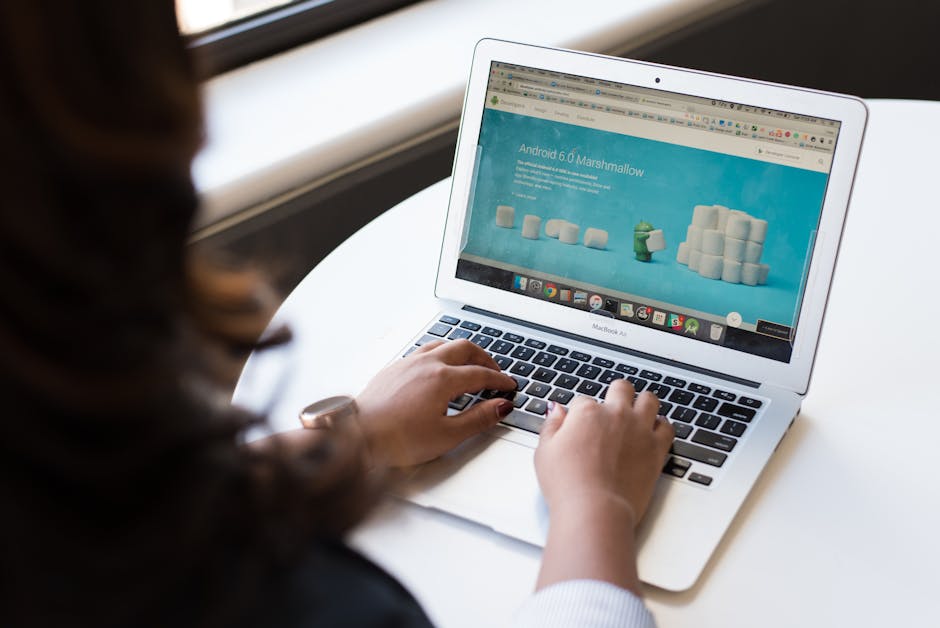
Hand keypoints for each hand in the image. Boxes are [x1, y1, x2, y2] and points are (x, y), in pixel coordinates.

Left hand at [354, 339, 515, 467]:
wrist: (357, 436)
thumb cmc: (397, 439)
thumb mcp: (447, 436)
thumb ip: (478, 419)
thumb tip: (500, 407)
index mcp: (443, 379)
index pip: (481, 374)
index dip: (499, 380)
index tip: (509, 386)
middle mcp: (426, 364)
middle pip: (465, 349)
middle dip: (485, 359)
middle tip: (495, 372)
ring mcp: (408, 363)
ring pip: (443, 344)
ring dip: (462, 352)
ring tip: (470, 365)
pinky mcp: (394, 368)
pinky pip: (424, 351)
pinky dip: (441, 354)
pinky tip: (438, 368)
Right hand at [533, 379, 673, 592]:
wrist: (595, 510)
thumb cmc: (567, 485)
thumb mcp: (545, 452)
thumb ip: (552, 425)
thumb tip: (557, 410)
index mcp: (587, 412)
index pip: (584, 400)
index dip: (580, 413)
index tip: (579, 426)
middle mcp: (616, 414)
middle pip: (621, 388)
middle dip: (616, 393)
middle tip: (613, 405)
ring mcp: (639, 430)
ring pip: (649, 400)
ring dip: (643, 402)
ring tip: (639, 411)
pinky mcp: (656, 449)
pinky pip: (668, 427)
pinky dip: (662, 426)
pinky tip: (655, 431)